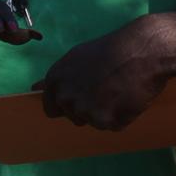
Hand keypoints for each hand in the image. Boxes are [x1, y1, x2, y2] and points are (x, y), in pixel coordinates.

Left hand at [35, 16, 167, 130]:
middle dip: (88, 107)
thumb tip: (34, 89)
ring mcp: (85, 111)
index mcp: (55, 81)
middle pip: (74, 116)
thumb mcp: (76, 58)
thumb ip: (58, 78)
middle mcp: (66, 97)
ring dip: (106, 112)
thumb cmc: (110, 50)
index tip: (81, 94)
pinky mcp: (107, 122)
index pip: (51, 108)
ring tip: (117, 88)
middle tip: (104, 86)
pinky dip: (121, 116)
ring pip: (95, 122)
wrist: (141, 50)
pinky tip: (127, 96)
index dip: (67, 103)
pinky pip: (113, 125)